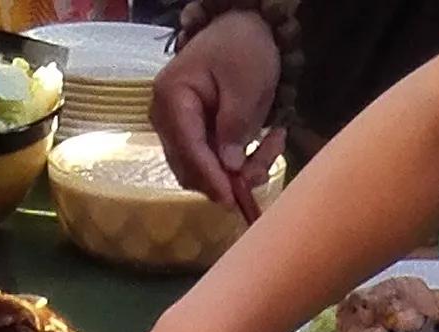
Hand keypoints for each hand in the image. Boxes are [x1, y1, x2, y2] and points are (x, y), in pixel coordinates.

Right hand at [152, 11, 282, 223]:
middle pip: (190, 167)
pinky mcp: (195, 135)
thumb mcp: (246, 84)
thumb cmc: (242, 47)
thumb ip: (235, 126)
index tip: (230, 199)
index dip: (210, 176)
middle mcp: (166, 117)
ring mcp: (179, 128)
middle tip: (261, 172)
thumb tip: (229, 167)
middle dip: (227, 177)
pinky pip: (214, 162)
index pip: (188, 148)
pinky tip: (266, 142)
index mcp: (172, 98)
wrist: (244, 27)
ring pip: (203, 170)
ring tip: (272, 146)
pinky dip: (241, 160)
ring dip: (239, 170)